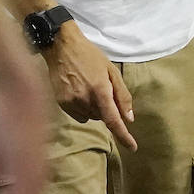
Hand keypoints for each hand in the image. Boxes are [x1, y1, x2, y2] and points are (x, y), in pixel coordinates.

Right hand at [42, 24, 136, 150]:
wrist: (61, 46)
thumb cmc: (89, 56)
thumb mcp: (111, 70)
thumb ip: (122, 95)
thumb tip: (129, 118)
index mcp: (100, 90)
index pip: (114, 120)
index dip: (124, 136)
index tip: (133, 147)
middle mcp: (85, 99)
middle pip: (102, 117)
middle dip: (105, 108)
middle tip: (101, 88)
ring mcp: (71, 102)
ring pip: (90, 117)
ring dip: (93, 108)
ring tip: (87, 87)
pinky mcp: (61, 103)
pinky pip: (78, 115)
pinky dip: (82, 108)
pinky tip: (78, 91)